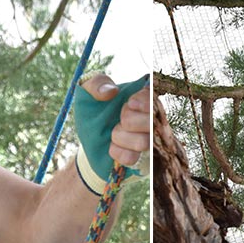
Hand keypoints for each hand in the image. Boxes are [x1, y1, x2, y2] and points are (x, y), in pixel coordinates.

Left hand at [74, 73, 150, 193]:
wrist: (87, 138)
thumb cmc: (92, 110)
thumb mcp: (88, 91)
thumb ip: (97, 83)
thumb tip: (111, 91)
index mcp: (142, 99)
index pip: (156, 99)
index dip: (145, 102)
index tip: (130, 103)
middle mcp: (150, 120)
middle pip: (153, 122)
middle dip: (130, 120)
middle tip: (119, 119)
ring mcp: (148, 141)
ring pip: (144, 142)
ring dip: (121, 136)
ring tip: (112, 133)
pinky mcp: (139, 159)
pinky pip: (132, 158)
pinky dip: (117, 152)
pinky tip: (112, 147)